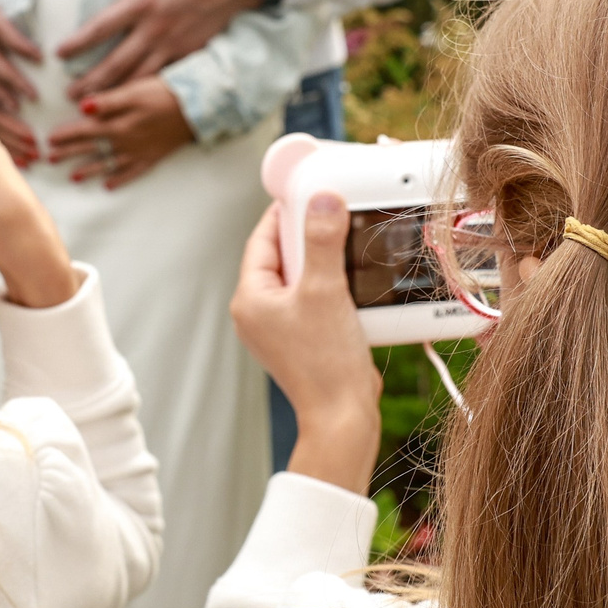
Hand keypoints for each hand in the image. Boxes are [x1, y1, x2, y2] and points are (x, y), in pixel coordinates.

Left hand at [45, 77, 193, 188]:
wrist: (197, 107)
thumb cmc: (164, 92)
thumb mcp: (133, 90)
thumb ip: (107, 101)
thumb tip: (81, 106)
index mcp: (117, 123)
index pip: (83, 130)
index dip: (65, 135)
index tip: (49, 140)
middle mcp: (124, 141)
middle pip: (91, 148)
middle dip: (69, 154)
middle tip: (50, 160)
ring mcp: (138, 152)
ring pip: (108, 164)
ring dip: (89, 171)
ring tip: (73, 177)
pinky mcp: (153, 157)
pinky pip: (132, 173)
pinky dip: (120, 179)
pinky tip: (108, 186)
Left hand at [59, 0, 260, 97]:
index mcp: (141, 2)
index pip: (101, 28)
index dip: (78, 44)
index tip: (59, 55)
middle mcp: (154, 29)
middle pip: (116, 63)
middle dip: (91, 83)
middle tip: (69, 96)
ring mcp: (173, 44)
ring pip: (138, 78)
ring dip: (115, 94)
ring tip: (95, 108)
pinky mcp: (189, 53)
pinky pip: (162, 78)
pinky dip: (145, 92)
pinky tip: (132, 102)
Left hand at [231, 196, 380, 491]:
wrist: (344, 416)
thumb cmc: (326, 362)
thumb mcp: (325, 290)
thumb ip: (323, 242)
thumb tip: (322, 200)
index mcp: (250, 298)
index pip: (264, 239)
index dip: (287, 212)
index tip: (310, 192)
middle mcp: (259, 312)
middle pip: (284, 255)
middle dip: (312, 235)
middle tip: (338, 216)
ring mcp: (281, 327)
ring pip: (303, 277)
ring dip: (327, 260)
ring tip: (350, 246)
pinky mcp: (304, 339)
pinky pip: (316, 298)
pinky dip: (335, 285)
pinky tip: (357, 280)